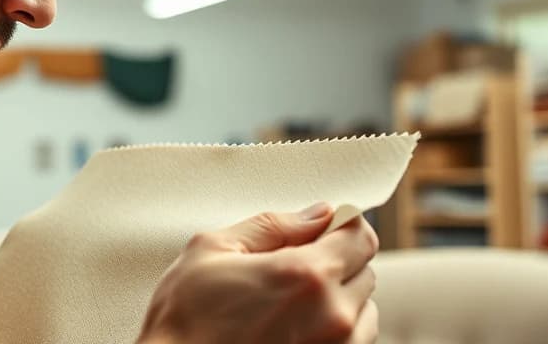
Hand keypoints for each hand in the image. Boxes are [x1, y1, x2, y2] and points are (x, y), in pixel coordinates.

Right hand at [137, 203, 377, 343]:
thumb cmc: (183, 321)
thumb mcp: (212, 251)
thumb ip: (272, 226)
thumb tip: (317, 215)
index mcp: (306, 275)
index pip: (360, 237)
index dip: (341, 227)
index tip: (322, 230)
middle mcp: (332, 316)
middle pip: (365, 272)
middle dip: (336, 263)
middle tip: (292, 270)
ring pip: (364, 312)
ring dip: (339, 301)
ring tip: (293, 306)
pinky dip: (336, 332)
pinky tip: (296, 330)